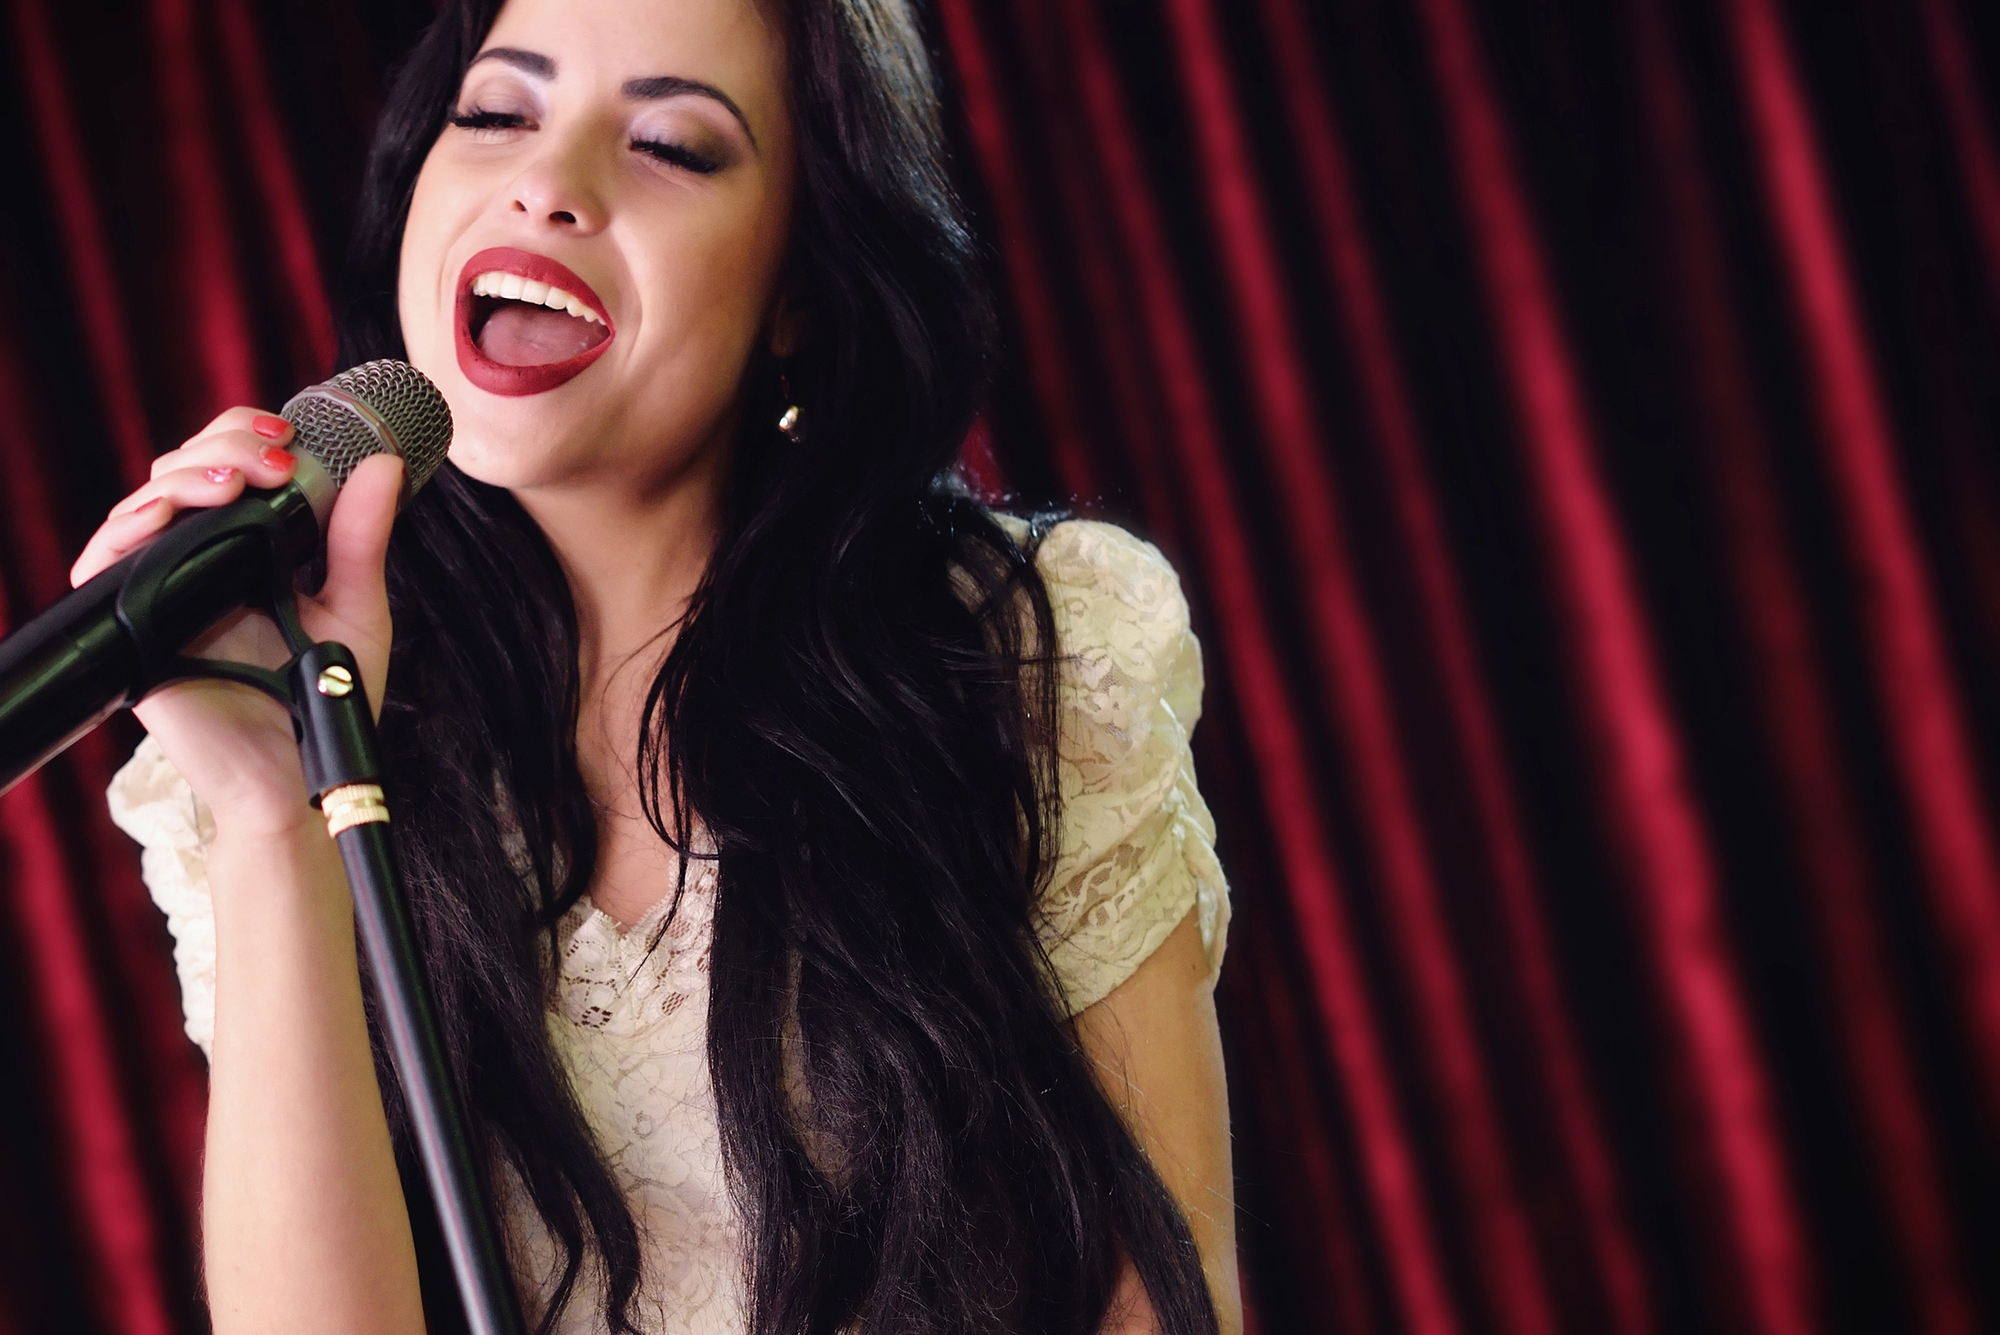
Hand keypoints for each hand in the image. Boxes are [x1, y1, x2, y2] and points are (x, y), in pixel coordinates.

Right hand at [71, 407, 404, 841]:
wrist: (301, 772)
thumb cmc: (326, 697)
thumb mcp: (354, 606)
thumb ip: (361, 538)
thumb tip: (382, 465)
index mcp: (245, 550)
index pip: (226, 467)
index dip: (245, 436)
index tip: (289, 434)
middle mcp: (197, 564)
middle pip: (181, 472)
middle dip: (223, 446)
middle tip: (275, 457)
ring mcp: (161, 593)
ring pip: (143, 503)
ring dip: (186, 475)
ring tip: (239, 480)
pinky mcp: (133, 630)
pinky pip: (104, 565)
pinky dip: (128, 528)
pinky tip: (167, 515)